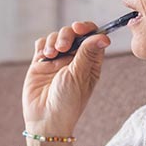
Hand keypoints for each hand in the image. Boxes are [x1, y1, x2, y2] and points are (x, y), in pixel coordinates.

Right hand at [22, 21, 110, 137]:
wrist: (45, 118)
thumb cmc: (68, 101)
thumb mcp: (80, 75)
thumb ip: (87, 53)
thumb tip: (104, 36)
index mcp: (90, 62)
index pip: (92, 36)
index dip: (87, 28)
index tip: (79, 28)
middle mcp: (74, 59)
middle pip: (73, 33)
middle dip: (67, 35)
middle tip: (62, 47)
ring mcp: (57, 60)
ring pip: (56, 36)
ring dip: (53, 41)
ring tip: (51, 55)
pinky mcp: (41, 63)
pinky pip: (42, 44)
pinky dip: (43, 46)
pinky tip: (44, 57)